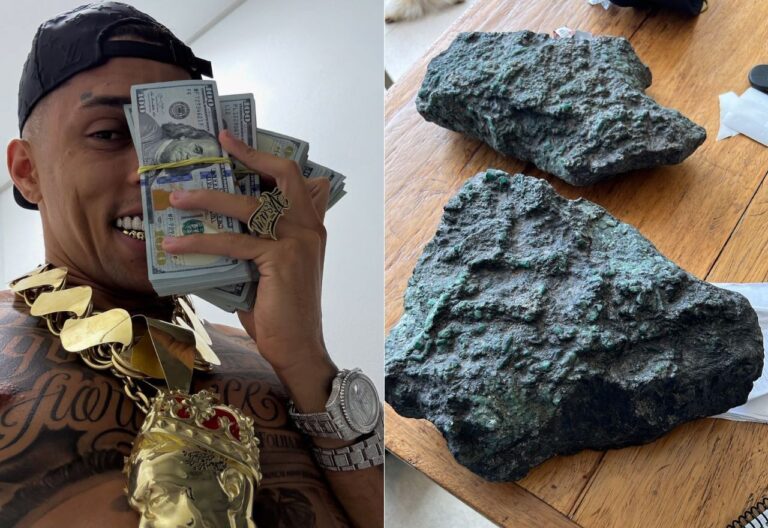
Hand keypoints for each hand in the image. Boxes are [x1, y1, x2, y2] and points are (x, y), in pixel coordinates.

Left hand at [162, 129, 334, 386]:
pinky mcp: (281, 259)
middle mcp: (309, 227)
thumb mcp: (267, 270)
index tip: (231, 140)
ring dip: (209, 198)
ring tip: (176, 199)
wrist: (298, 347)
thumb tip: (211, 228)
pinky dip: (202, 241)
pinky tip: (175, 245)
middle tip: (216, 145)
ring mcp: (298, 241)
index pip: (292, 178)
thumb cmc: (280, 311)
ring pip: (250, 206)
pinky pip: (235, 242)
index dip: (262, 156)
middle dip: (249, 155)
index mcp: (309, 226)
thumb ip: (251, 244)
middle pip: (284, 175)